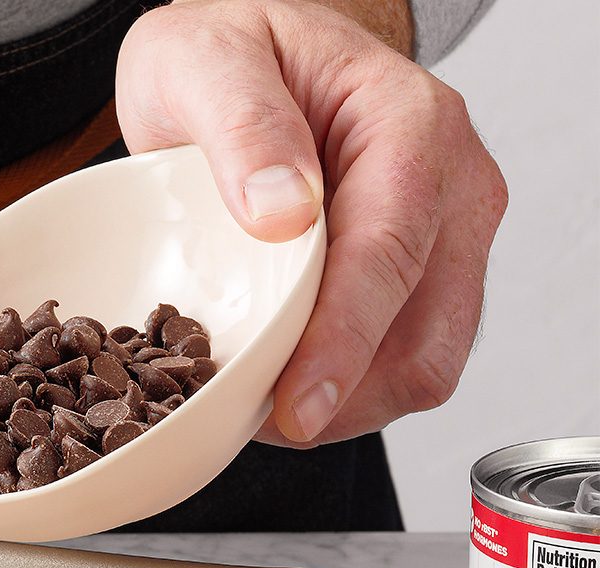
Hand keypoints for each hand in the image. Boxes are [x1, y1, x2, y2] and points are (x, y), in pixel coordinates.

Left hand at [116, 0, 506, 445]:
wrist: (250, 56)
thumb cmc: (230, 55)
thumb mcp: (205, 64)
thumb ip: (243, 128)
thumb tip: (281, 213)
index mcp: (411, 127)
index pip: (390, 256)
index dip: (344, 345)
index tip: (297, 406)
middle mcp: (452, 187)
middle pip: (426, 334)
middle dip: (345, 396)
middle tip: (256, 422)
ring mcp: (447, 239)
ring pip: (423, 364)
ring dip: (346, 405)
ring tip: (261, 406)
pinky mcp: (423, 280)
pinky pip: (401, 363)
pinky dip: (345, 393)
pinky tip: (284, 386)